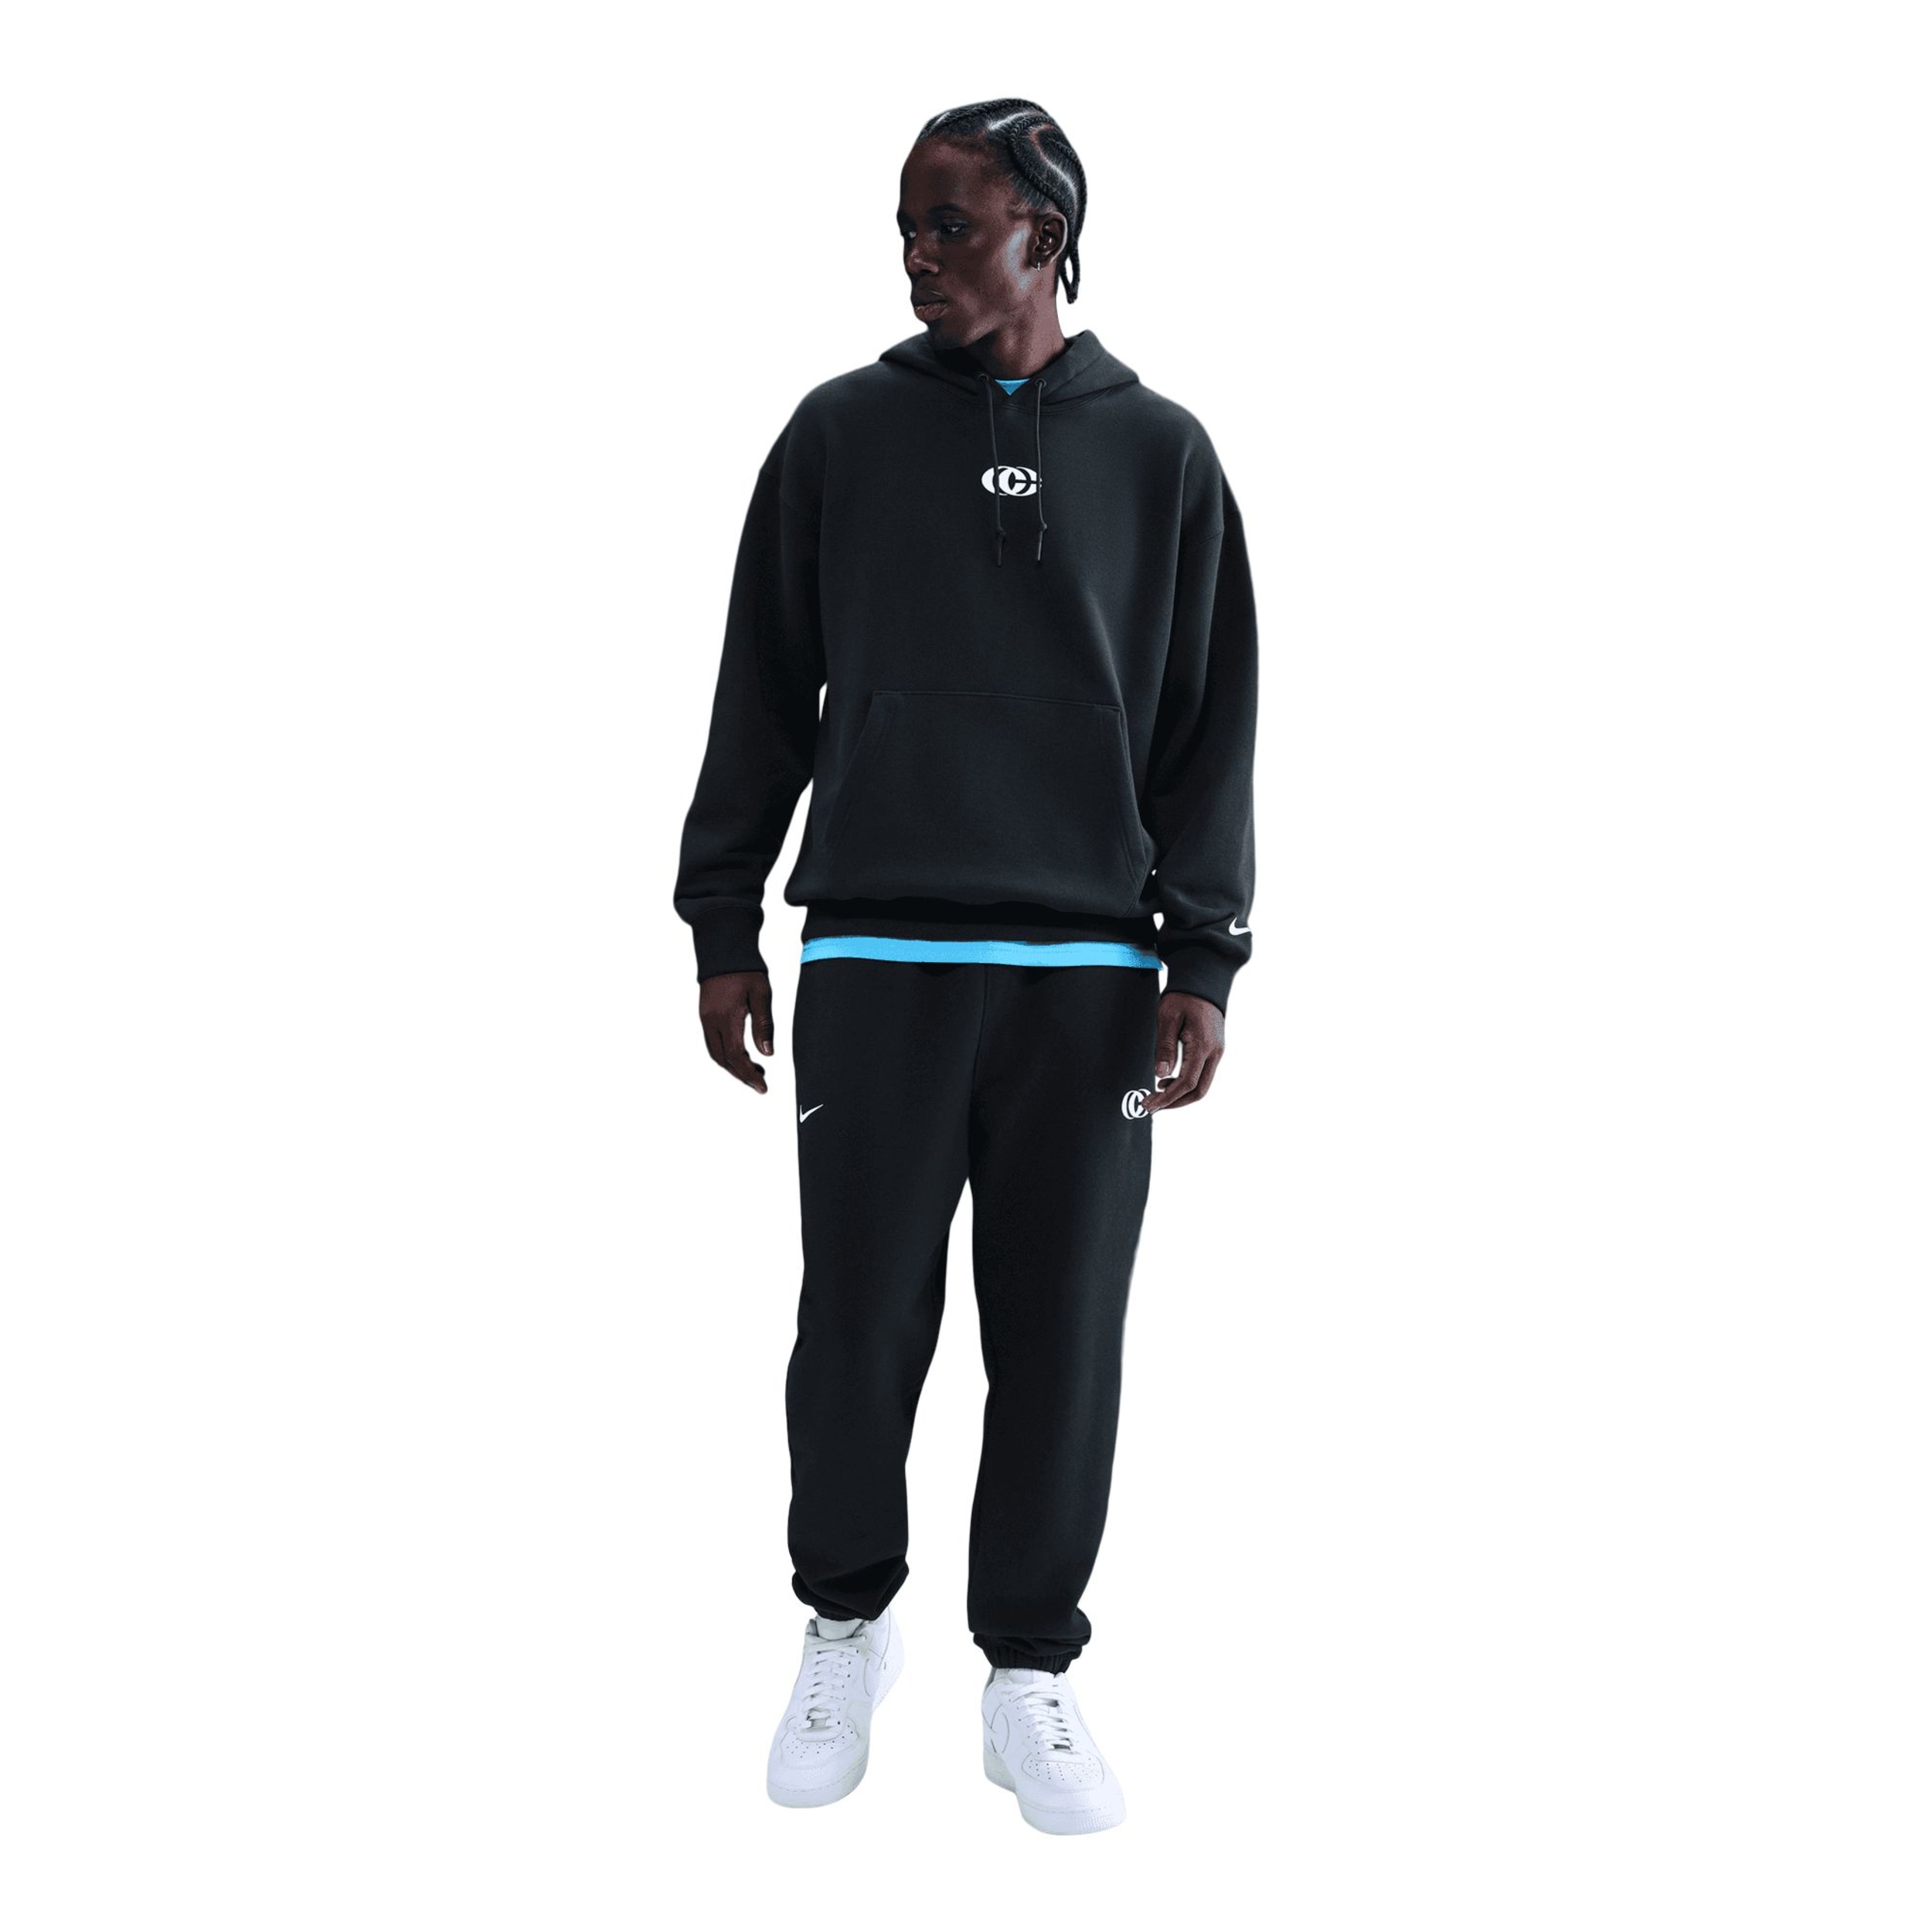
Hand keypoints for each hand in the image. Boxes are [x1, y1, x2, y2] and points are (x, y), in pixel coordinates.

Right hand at [698, 970, 774, 1092]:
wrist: (723, 950)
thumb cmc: (746, 970)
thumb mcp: (761, 994)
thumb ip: (763, 1025)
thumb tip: (767, 1053)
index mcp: (727, 1017)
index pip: (736, 1056)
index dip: (748, 1074)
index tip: (762, 1087)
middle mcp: (711, 1021)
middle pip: (723, 1059)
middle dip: (741, 1074)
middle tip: (760, 1083)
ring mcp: (705, 1019)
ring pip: (715, 1054)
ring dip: (733, 1066)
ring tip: (754, 1071)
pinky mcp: (704, 1015)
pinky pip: (712, 1043)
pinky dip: (725, 1055)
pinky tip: (740, 1055)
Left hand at [1144, 991, 1225, 1111]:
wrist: (1203, 982)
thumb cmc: (1183, 997)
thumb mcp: (1167, 1017)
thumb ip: (1165, 1047)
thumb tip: (1161, 1075)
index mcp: (1203, 1045)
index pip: (1187, 1083)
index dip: (1168, 1098)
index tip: (1150, 1104)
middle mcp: (1215, 1052)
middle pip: (1199, 1091)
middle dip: (1175, 1102)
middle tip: (1152, 1104)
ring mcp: (1217, 1052)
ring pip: (1202, 1085)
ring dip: (1180, 1094)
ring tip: (1157, 1092)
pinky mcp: (1214, 1050)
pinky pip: (1203, 1074)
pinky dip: (1186, 1083)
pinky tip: (1169, 1079)